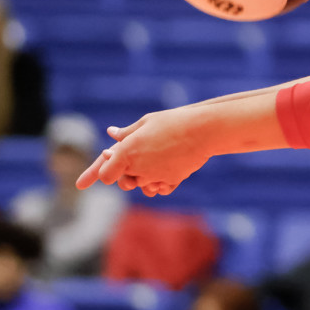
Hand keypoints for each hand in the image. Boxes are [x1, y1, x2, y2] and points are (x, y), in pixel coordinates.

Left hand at [76, 107, 210, 194]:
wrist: (203, 130)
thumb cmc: (174, 121)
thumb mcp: (147, 121)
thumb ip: (127, 132)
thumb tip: (112, 133)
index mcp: (127, 152)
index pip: (106, 175)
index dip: (106, 171)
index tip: (112, 162)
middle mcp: (138, 168)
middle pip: (124, 181)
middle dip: (127, 172)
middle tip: (139, 156)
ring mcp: (155, 177)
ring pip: (143, 185)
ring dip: (145, 176)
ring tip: (156, 158)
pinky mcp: (171, 181)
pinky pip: (160, 188)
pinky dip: (160, 182)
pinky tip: (166, 168)